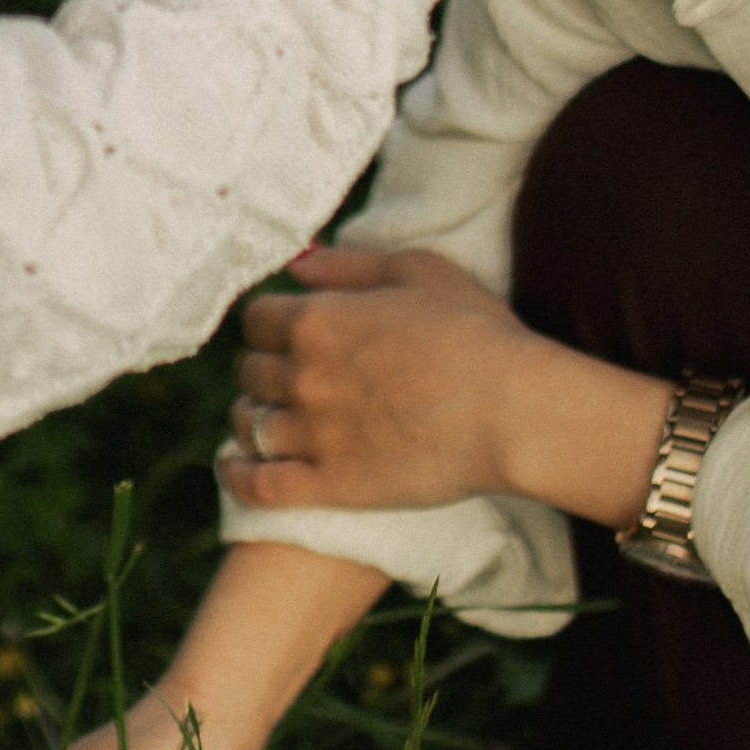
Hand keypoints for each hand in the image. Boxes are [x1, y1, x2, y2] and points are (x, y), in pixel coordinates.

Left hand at [222, 244, 550, 510]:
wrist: (515, 412)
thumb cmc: (476, 333)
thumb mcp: (416, 271)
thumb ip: (346, 264)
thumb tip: (295, 264)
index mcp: (317, 320)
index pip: (256, 318)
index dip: (272, 322)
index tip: (290, 331)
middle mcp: (303, 376)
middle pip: (249, 369)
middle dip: (266, 366)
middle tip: (290, 373)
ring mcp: (314, 434)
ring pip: (248, 423)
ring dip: (253, 415)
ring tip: (270, 415)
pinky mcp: (330, 485)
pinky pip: (257, 484)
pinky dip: (235, 473)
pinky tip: (234, 464)